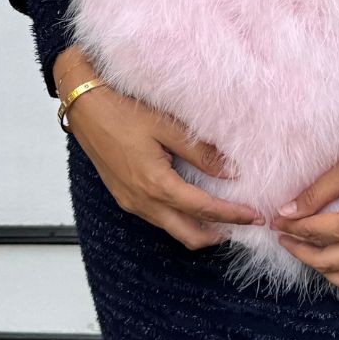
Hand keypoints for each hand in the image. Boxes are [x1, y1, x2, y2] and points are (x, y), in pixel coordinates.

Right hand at [57, 50, 264, 249]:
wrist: (83, 106)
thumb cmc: (121, 110)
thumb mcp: (166, 126)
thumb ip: (200, 152)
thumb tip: (231, 172)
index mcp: (155, 184)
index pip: (203, 210)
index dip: (232, 215)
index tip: (255, 216)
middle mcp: (142, 201)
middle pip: (187, 234)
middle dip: (218, 234)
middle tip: (243, 224)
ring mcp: (130, 201)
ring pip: (171, 228)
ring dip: (199, 228)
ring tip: (223, 215)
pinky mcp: (124, 196)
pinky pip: (157, 218)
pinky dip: (180, 218)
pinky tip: (192, 202)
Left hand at [269, 73, 338, 292]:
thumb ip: (318, 191)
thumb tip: (288, 209)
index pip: (312, 231)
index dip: (289, 225)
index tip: (275, 219)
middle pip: (323, 260)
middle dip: (298, 250)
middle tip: (282, 236)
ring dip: (321, 269)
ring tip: (306, 251)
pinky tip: (338, 261)